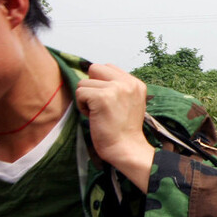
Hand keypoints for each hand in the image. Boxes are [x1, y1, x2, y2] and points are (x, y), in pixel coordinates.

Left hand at [76, 63, 155, 188]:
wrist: (126, 149)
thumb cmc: (124, 131)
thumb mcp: (130, 103)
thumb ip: (118, 88)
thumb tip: (94, 77)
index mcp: (135, 83)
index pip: (108, 67)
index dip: (101, 83)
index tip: (106, 101)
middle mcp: (127, 83)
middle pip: (95, 69)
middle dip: (91, 86)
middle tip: (98, 105)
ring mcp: (115, 88)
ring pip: (84, 83)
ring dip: (86, 99)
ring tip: (97, 113)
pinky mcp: (102, 97)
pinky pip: (80, 93)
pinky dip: (82, 106)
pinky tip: (93, 117)